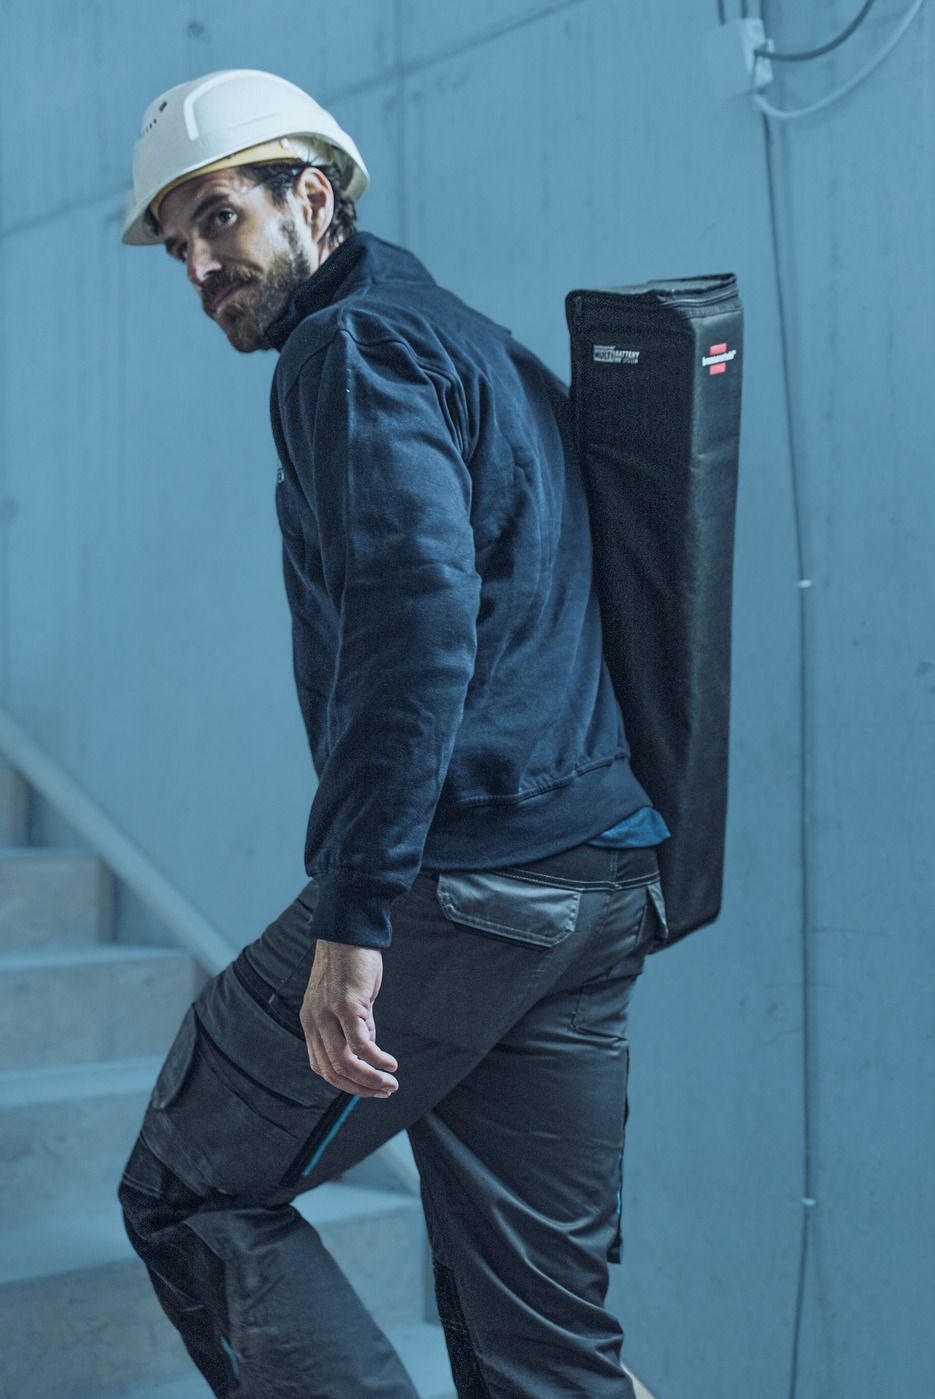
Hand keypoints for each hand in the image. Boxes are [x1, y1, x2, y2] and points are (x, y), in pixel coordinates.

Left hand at [300, 941, 398, 1098]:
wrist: (349, 931)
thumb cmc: (351, 964)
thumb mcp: (349, 1001)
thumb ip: (357, 1027)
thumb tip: (369, 1052)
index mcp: (310, 1023)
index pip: (322, 1067)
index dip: (345, 1083)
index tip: (368, 1088)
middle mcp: (313, 1022)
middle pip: (332, 1071)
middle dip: (360, 1088)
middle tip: (384, 1092)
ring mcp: (327, 1014)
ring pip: (345, 1063)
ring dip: (369, 1080)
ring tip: (390, 1083)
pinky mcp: (345, 1006)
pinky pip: (360, 1044)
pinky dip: (376, 1060)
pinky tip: (390, 1063)